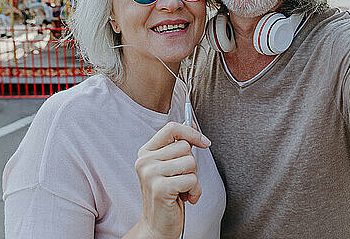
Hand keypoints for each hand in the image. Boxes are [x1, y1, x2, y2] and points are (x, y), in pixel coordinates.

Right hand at [134, 122, 210, 238]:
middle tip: (182, 179)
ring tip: (183, 189)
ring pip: (190, 163)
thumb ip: (178, 146)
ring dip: (193, 179)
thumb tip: (192, 125)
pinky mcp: (160, 188)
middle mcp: (145, 161)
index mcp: (146, 152)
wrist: (157, 226)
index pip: (171, 129)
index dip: (191, 133)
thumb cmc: (167, 195)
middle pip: (185, 147)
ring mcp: (151, 174)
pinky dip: (194, 191)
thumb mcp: (170, 167)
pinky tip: (184, 198)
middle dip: (191, 165)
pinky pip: (192, 180)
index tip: (204, 142)